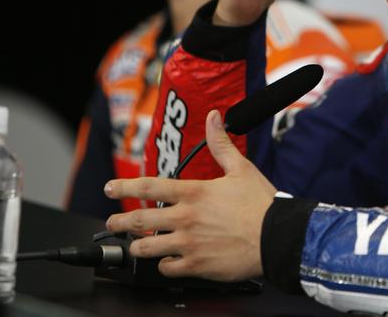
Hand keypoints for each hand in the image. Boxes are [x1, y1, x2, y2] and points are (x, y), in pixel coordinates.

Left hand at [105, 110, 276, 280]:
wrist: (277, 237)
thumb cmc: (262, 204)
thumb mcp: (241, 169)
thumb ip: (221, 144)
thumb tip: (214, 118)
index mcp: (194, 193)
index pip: (148, 187)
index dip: (123, 186)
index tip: (109, 187)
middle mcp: (185, 218)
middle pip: (138, 221)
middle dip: (119, 222)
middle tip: (112, 222)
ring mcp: (188, 244)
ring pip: (147, 248)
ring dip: (136, 247)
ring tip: (134, 246)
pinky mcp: (197, 265)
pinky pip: (168, 268)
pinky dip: (163, 265)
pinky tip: (166, 262)